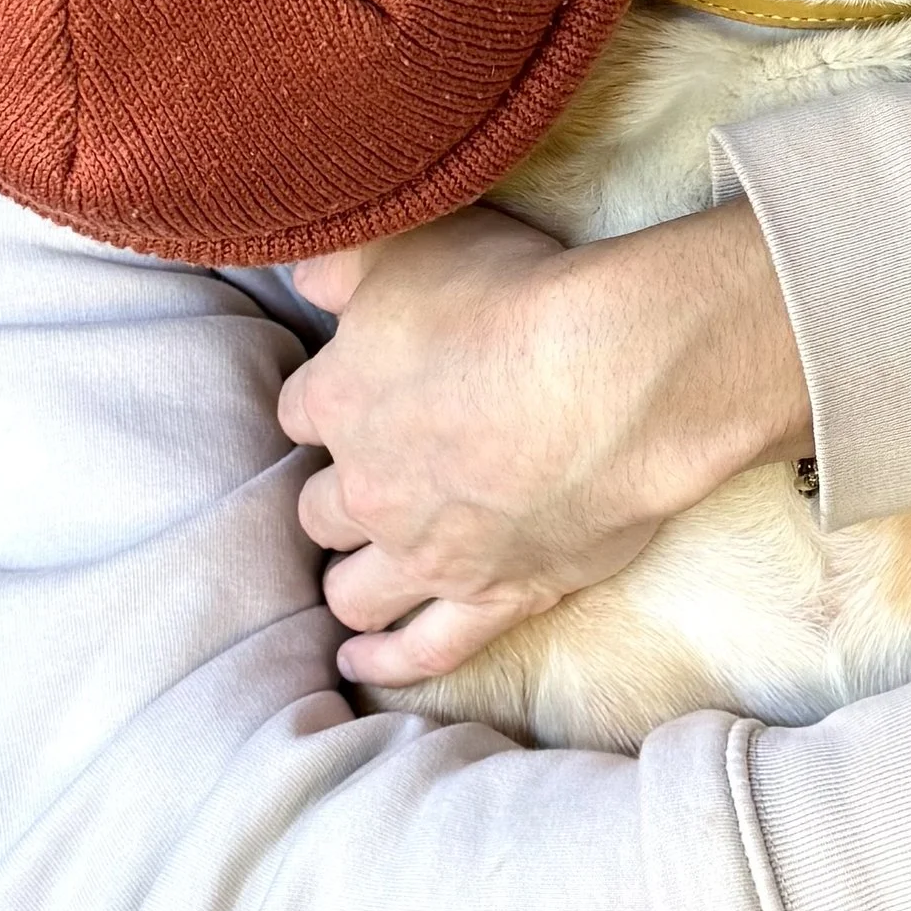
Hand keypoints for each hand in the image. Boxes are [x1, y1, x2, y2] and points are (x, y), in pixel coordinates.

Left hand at [280, 201, 813, 687]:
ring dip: (350, 581)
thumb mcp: (408, 244)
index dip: (327, 400)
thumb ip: (341, 260)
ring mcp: (427, 553)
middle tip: (367, 481)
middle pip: (319, 508)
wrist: (611, 375)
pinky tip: (360, 665)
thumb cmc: (515, 295)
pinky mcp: (493, 597)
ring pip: (354, 590)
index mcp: (339, 399)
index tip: (354, 393)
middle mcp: (369, 487)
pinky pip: (425, 650)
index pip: (299, 410)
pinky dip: (387, 663)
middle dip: (336, 495)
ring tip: (356, 575)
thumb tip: (304, 277)